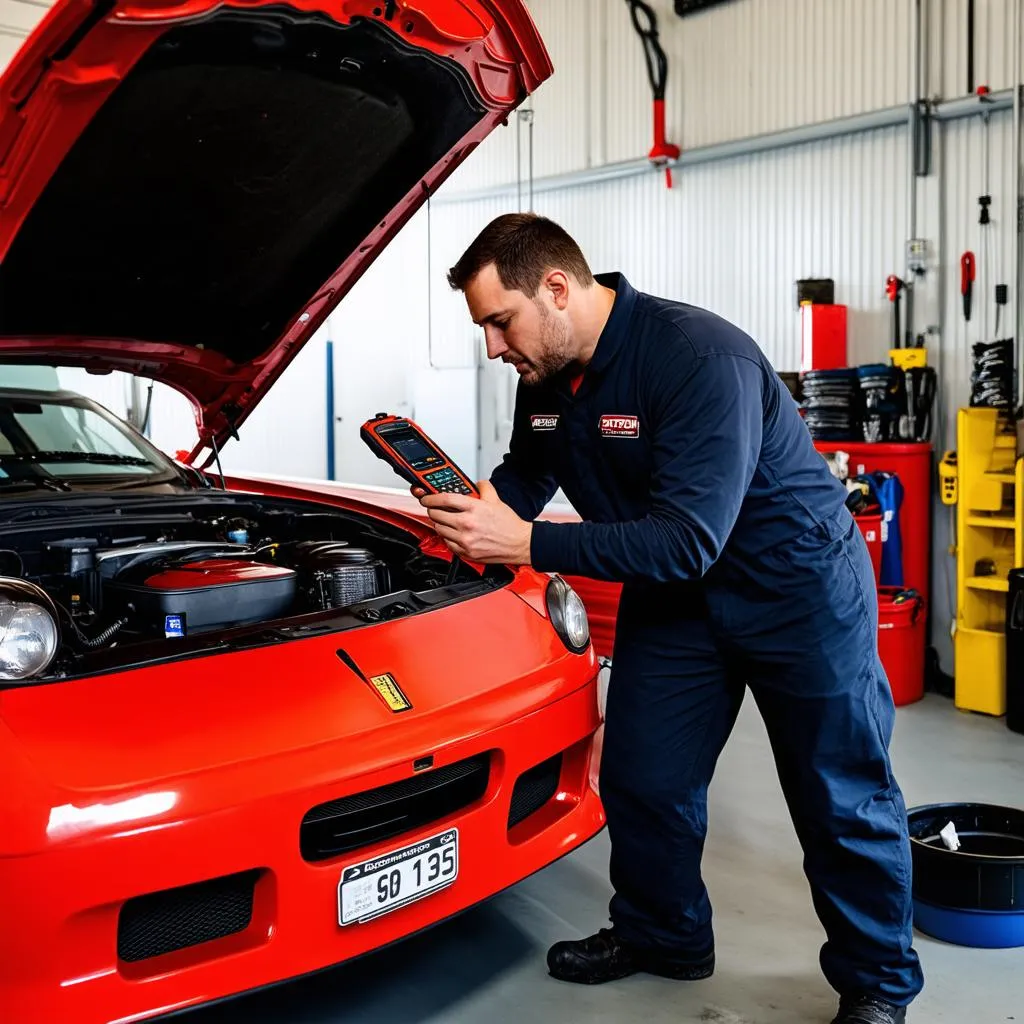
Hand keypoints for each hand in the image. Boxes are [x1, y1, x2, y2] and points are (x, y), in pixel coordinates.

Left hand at [415, 479, 531, 563]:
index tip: (427, 497)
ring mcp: (465, 540)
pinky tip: (454, 533)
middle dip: (433, 510)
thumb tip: (475, 483)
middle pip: (436, 514)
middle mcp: (467, 524)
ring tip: (447, 521)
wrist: (520, 544)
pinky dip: (448, 537)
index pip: (444, 499)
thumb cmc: (509, 525)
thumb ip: (484, 487)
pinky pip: (447, 543)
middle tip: (435, 508)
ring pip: (439, 529)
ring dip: (439, 524)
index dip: (430, 497)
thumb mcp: (496, 500)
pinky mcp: (466, 552)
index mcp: (474, 508)